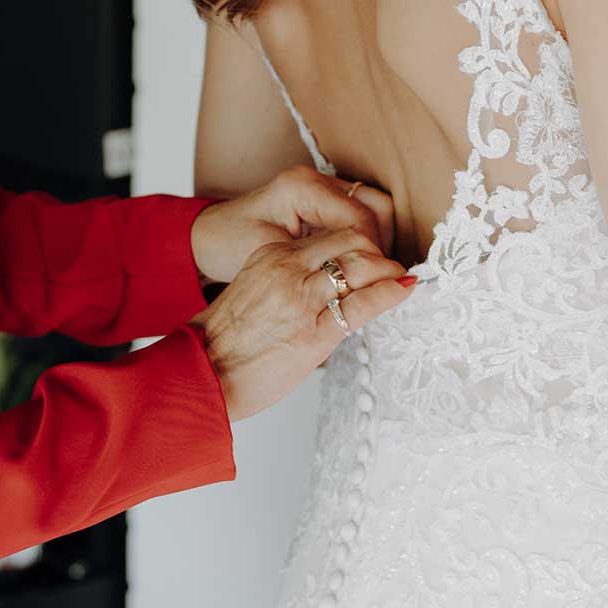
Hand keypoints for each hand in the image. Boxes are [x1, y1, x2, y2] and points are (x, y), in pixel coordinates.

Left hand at [191, 165, 395, 284]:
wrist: (205, 238)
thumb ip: (315, 260)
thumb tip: (359, 276)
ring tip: (373, 275)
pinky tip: (360, 266)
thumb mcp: (270, 257)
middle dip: (384, 244)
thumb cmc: (229, 246)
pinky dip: (366, 239)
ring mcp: (321, 186)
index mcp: (302, 187)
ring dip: (379, 241)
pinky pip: (360, 215)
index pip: (360, 218)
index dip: (373, 252)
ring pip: (374, 208)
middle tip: (381, 278)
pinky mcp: (322, 199)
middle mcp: (315, 180)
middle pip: (376, 205)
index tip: (378, 283)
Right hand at [195, 228, 412, 420]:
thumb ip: (290, 278)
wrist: (204, 372)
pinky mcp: (315, 333)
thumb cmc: (229, 339)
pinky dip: (390, 293)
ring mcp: (303, 300)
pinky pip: (363, 304)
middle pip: (352, 242)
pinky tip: (404, 291)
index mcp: (274, 255)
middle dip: (380, 250)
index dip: (362, 242)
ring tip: (402, 278)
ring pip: (362, 266)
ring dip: (390, 270)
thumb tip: (331, 285)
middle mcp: (289, 269)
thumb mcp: (256, 289)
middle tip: (394, 265)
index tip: (375, 253)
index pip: (333, 235)